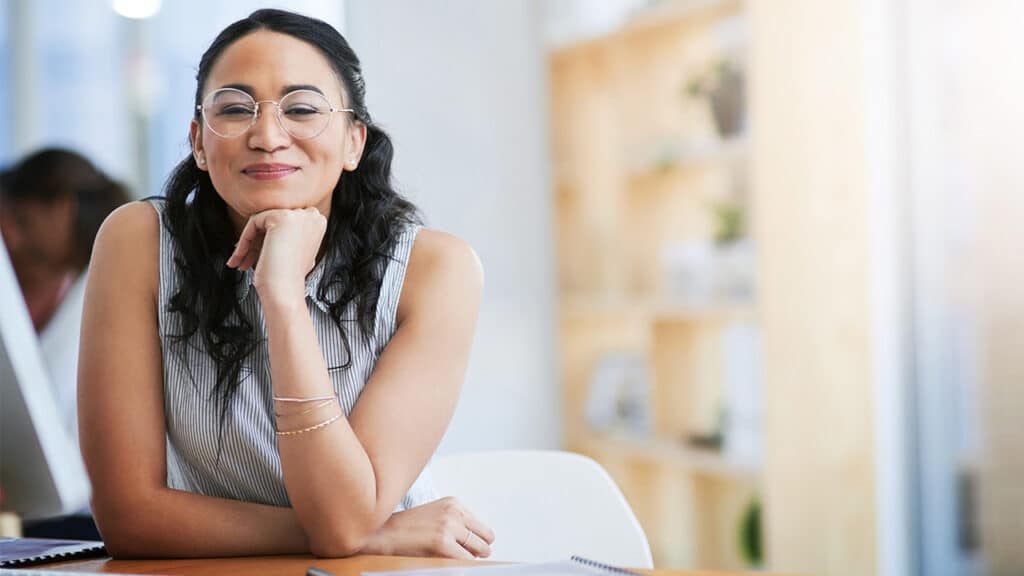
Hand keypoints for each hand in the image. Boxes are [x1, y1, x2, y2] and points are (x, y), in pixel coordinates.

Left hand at [226, 207, 326, 304]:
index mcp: (318, 223)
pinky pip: (254, 223)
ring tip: (240, 262)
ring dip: (248, 244)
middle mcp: (311, 216)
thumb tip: (275, 231)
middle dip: (257, 242)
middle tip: (245, 260)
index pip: (287, 224)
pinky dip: (244, 240)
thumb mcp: (299, 252)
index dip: (269, 239)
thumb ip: (293, 236)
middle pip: (274, 222)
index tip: (257, 255)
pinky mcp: (281, 217)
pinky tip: (240, 256)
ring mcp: (297, 215)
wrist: (285, 290)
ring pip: (262, 222)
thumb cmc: (290, 278)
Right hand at [360, 497, 495, 558]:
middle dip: (477, 551)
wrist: (383, 533)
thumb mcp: (437, 515)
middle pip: (486, 539)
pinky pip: (465, 561)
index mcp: (454, 503)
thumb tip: (482, 544)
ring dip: (469, 559)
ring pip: (479, 551)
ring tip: (451, 558)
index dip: (478, 543)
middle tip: (463, 556)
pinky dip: (461, 566)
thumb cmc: (408, 528)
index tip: (470, 550)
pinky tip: (446, 563)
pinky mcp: (442, 543)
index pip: (483, 529)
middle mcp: (454, 512)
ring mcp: (449, 526)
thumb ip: (458, 523)